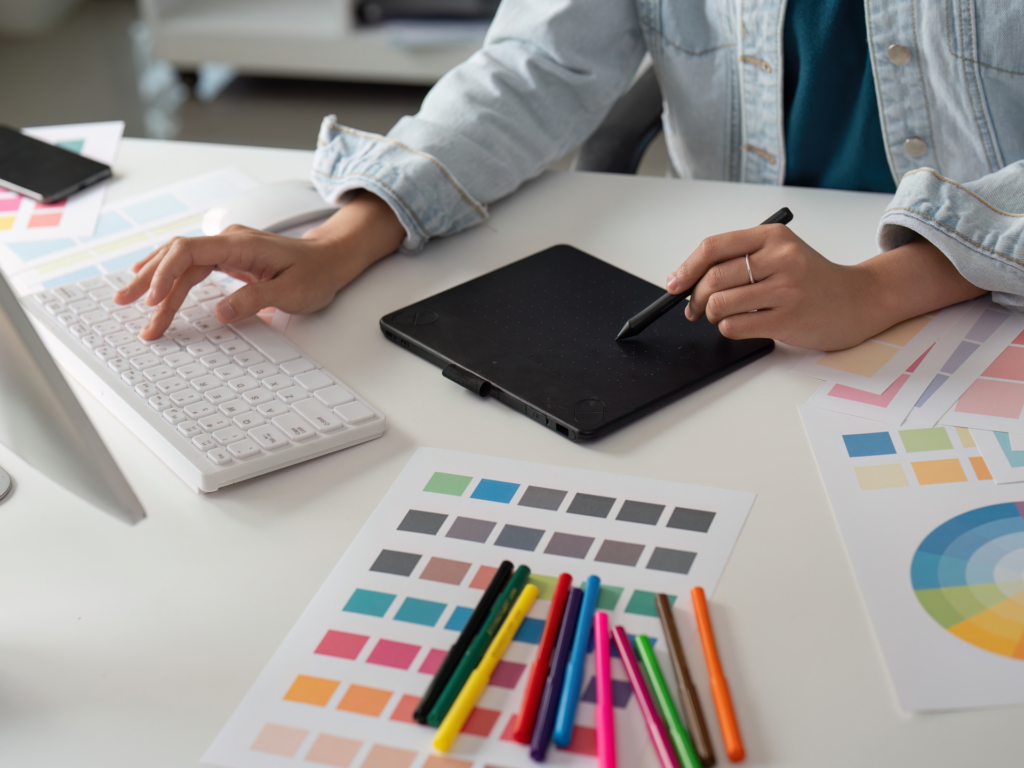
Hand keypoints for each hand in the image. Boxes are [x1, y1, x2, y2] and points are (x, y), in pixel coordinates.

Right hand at [113, 191, 404, 339]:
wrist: (331, 259)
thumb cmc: (316, 273)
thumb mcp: (292, 292)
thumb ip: (255, 299)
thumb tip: (221, 312)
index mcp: (241, 244)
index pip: (190, 252)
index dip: (167, 274)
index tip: (155, 299)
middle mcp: (228, 241)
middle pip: (177, 256)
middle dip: (150, 281)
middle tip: (127, 305)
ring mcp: (226, 248)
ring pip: (180, 262)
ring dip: (155, 282)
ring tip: (129, 302)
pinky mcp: (228, 258)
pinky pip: (190, 266)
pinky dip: (169, 277)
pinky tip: (151, 284)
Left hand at [666, 223, 984, 349]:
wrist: (860, 299)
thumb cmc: (812, 279)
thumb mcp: (780, 254)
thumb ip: (740, 260)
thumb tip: (685, 281)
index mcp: (773, 236)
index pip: (714, 247)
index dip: (686, 268)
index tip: (673, 284)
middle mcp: (781, 258)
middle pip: (713, 278)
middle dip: (696, 298)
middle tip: (696, 308)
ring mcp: (786, 289)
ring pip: (720, 304)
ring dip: (712, 315)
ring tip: (724, 315)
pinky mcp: (789, 318)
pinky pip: (736, 326)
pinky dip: (729, 328)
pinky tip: (743, 324)